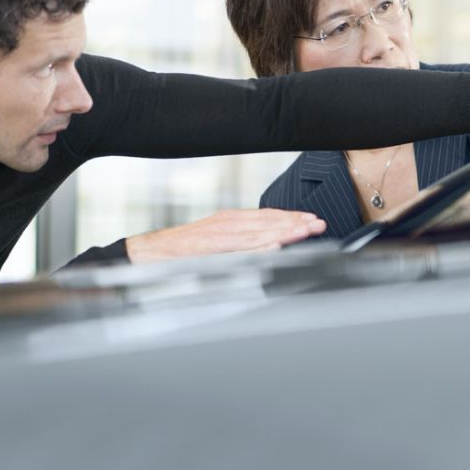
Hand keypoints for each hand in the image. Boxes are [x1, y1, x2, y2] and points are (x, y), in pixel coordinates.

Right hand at [125, 208, 326, 262]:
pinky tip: (274, 244)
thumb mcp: (217, 242)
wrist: (150, 252)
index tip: (311, 220)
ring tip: (304, 231)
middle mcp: (227, 222)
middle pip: (268, 221)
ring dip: (283, 230)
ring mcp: (219, 233)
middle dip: (295, 222)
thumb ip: (240, 242)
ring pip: (258, 231)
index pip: (267, 216)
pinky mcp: (210, 245)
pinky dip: (258, 244)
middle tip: (318, 224)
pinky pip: (238, 245)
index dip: (291, 217)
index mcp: (230, 220)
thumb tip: (268, 245)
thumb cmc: (183, 250)